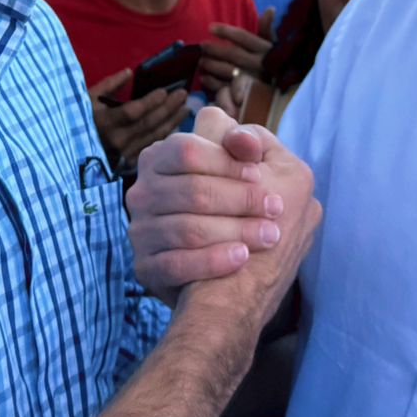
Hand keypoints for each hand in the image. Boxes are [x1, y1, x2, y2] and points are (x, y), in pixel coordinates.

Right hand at [89, 70, 188, 171]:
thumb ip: (109, 84)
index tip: (165, 91)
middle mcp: (117, 140)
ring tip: (185, 107)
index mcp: (104, 122)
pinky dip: (165, 135)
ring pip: (154, 136)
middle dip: (169, 107)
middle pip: (149, 123)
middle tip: (183, 94)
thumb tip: (129, 72)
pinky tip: (175, 125)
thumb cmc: (79, 121)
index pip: (133, 112)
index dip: (151, 102)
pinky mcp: (129, 162)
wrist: (72, 152)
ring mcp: (124, 153)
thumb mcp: (87, 99)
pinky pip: (152, 146)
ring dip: (172, 121)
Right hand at [128, 107, 315, 301]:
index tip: (259, 175)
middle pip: (191, 191)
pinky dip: (212, 260)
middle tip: (276, 209)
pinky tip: (241, 257)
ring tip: (269, 236)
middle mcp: (143, 192)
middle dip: (240, 199)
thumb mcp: (249, 171)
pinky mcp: (145, 267)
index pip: (188, 151)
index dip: (226, 161)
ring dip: (235, 231)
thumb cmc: (240, 209)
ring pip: (187, 229)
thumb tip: (243, 137)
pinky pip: (176, 264)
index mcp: (160, 157)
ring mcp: (140, 231)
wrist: (226, 278)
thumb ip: (246, 147)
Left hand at [197, 8, 276, 93]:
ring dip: (212, 65)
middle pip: (233, 53)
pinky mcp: (246, 95)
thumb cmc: (274, 64)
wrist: (282, 93)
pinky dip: (212, 82)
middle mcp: (259, 64)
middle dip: (215, 48)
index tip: (210, 27)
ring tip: (200, 61)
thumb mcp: (273, 46)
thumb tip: (270, 9)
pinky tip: (203, 77)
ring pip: (228, 70)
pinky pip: (226, 88)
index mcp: (265, 50)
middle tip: (201, 45)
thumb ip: (267, 29)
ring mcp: (253, 80)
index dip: (225, 31)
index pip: (243, 37)